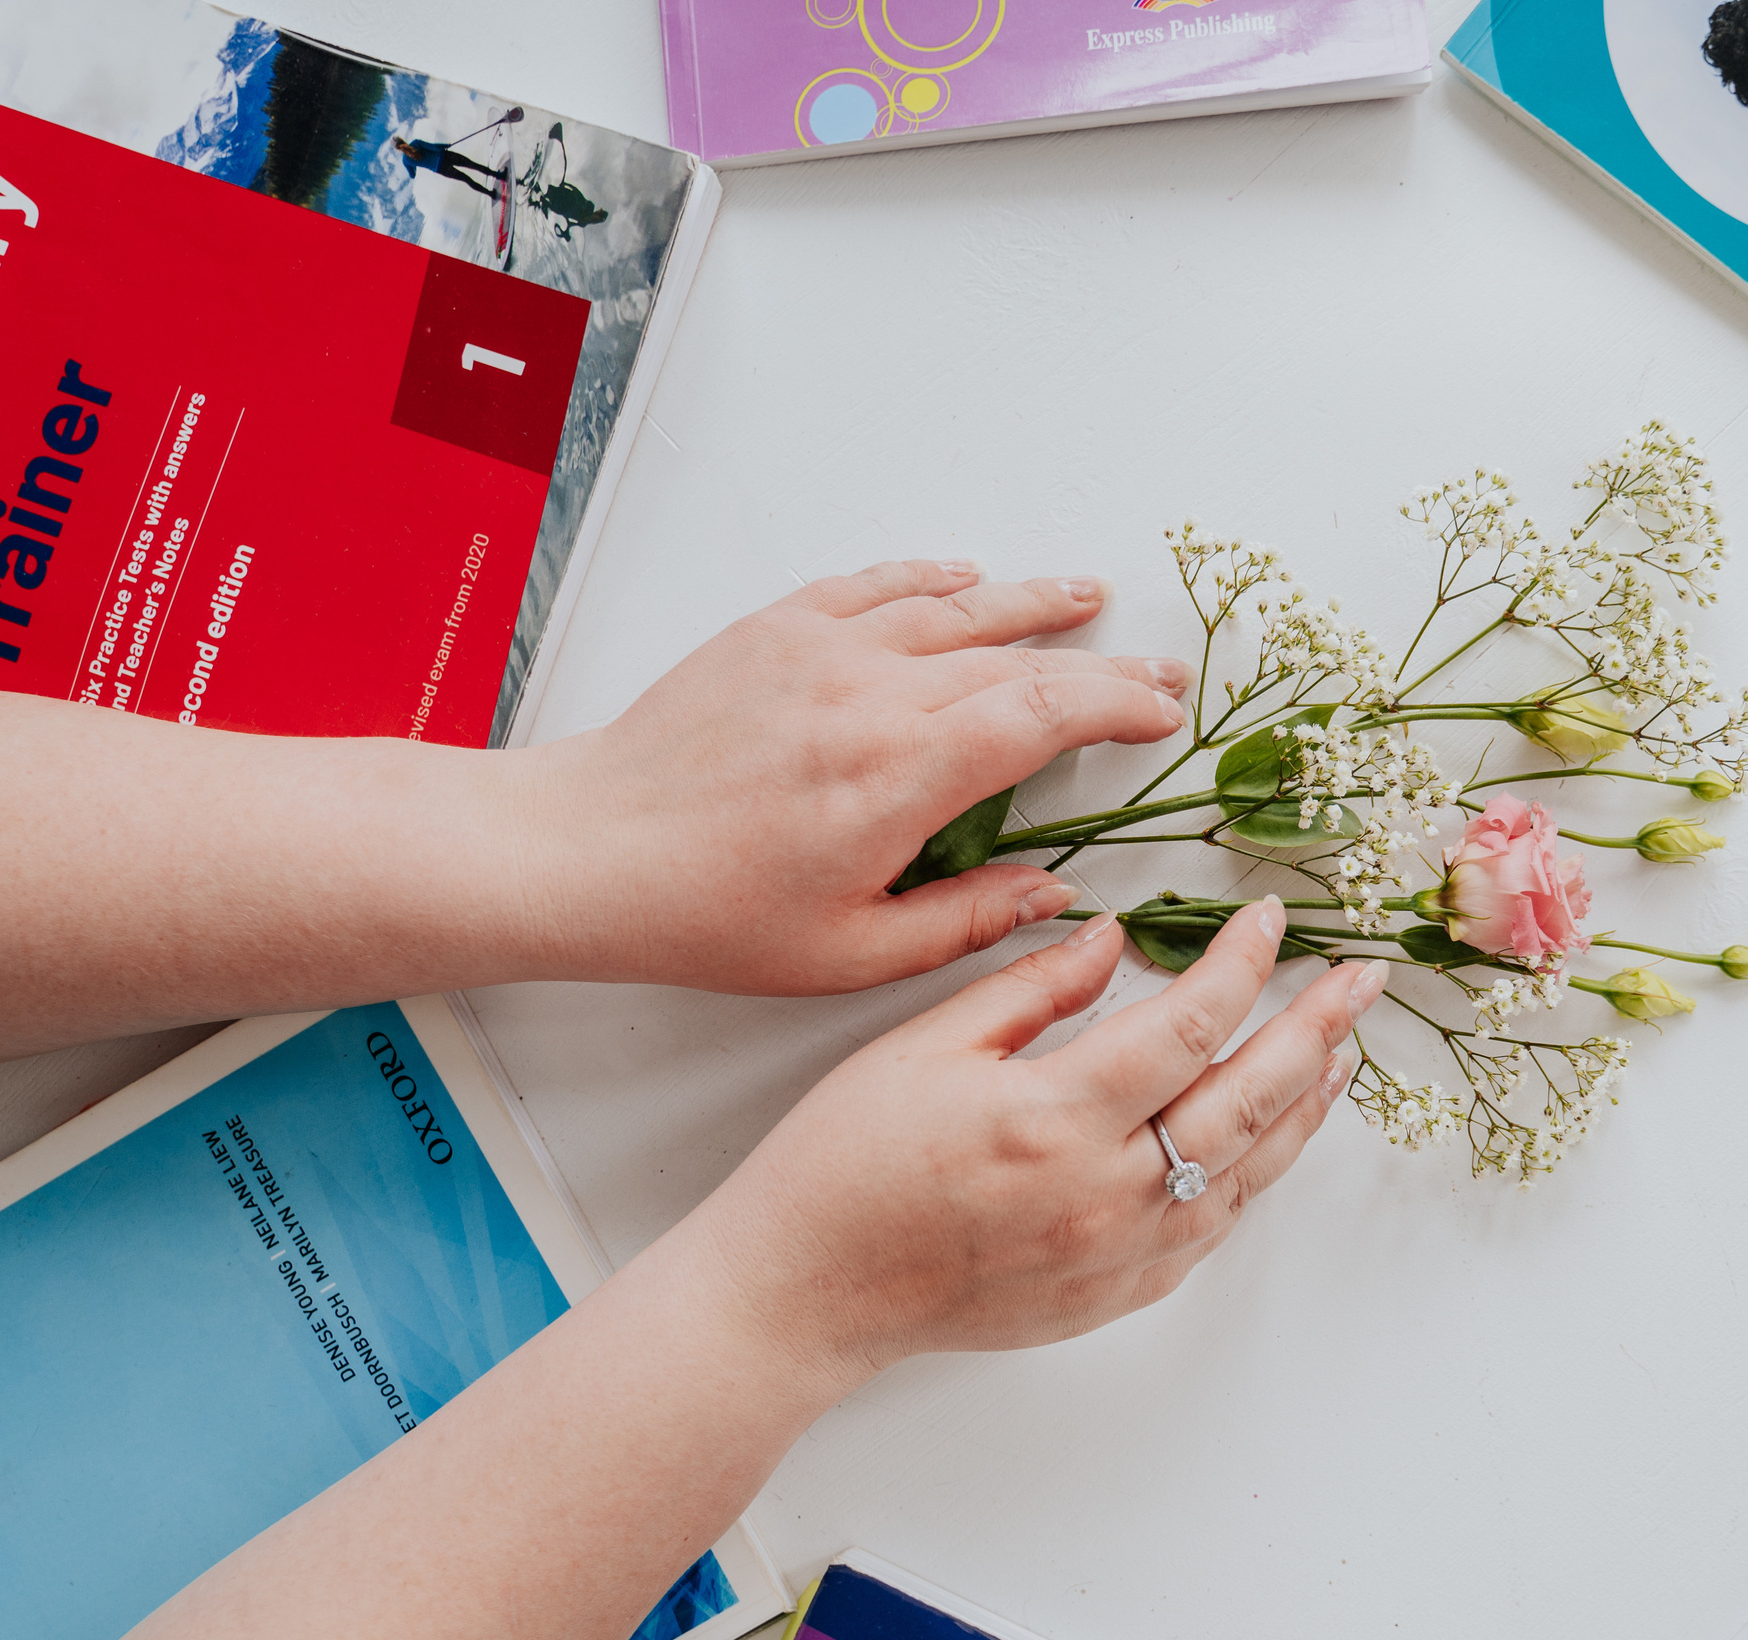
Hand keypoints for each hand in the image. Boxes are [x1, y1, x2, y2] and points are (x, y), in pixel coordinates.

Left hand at [519, 560, 1191, 994]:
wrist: (585, 852)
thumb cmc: (708, 917)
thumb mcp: (850, 954)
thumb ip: (966, 922)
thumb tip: (1050, 894)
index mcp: (897, 779)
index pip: (1041, 716)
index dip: (1115, 708)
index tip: (1161, 714)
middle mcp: (868, 696)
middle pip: (1015, 660)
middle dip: (1100, 664)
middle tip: (1158, 673)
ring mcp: (818, 651)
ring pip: (953, 608)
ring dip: (1031, 601)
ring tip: (1088, 597)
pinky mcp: (772, 632)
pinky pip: (872, 586)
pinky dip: (930, 578)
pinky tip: (966, 577)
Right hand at [677, 900, 1384, 1381]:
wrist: (803, 1294)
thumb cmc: (842, 1164)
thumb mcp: (922, 1047)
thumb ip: (1031, 989)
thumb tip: (1118, 940)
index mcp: (1051, 1117)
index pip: (1186, 1026)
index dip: (1240, 966)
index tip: (1270, 921)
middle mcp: (1101, 1195)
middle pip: (1246, 1102)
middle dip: (1314, 1030)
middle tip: (1361, 980)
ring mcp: (1114, 1256)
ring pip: (1246, 1176)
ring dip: (1302, 1110)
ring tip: (1339, 1055)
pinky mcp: (1109, 1296)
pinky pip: (1209, 1232)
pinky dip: (1251, 1179)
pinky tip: (1267, 1141)